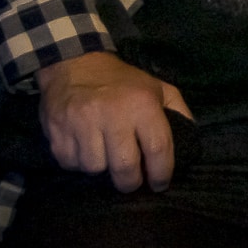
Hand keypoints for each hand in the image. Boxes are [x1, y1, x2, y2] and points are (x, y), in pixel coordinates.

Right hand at [36, 51, 193, 191]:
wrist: (75, 64)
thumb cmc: (122, 81)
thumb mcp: (158, 87)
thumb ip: (178, 111)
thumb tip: (189, 140)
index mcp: (142, 104)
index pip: (158, 148)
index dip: (162, 172)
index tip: (160, 184)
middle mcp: (113, 114)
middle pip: (125, 166)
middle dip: (131, 183)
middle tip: (132, 182)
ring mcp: (82, 124)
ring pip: (95, 168)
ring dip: (102, 169)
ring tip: (106, 157)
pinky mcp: (58, 131)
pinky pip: (71, 163)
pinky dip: (79, 163)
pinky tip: (85, 149)